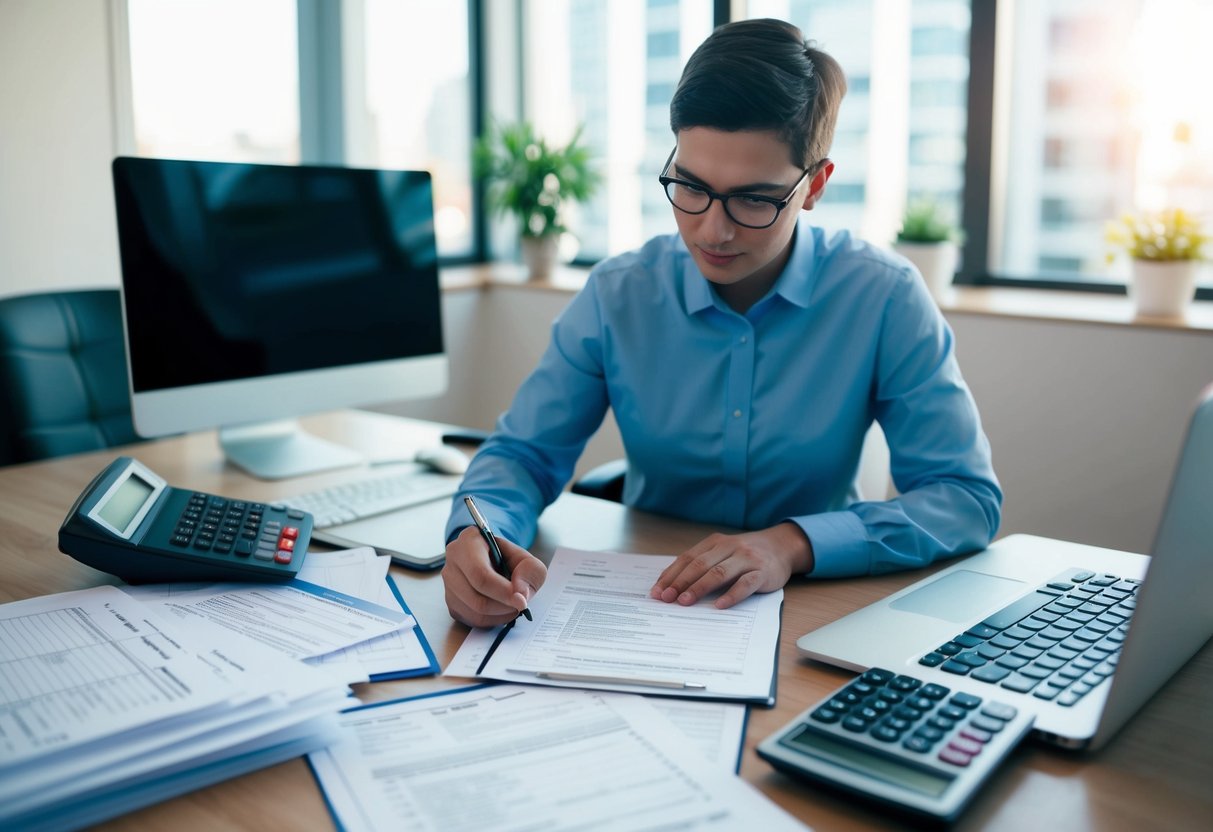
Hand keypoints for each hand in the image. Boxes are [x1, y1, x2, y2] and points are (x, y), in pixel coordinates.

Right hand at [443, 525, 545, 627]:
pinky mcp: (451, 603)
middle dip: (504, 606)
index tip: (522, 600)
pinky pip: (471, 620)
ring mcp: (449, 583)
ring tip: (512, 605)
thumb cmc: (508, 559)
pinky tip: (501, 609)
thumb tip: (519, 592)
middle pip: (476, 597)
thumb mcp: (527, 558)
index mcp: (469, 542)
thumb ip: (530, 571)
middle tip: (520, 604)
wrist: (494, 562)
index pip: (481, 574)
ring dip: (499, 614)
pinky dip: (492, 620)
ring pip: (474, 612)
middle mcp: (453, 561)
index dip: (503, 592)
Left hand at [650, 522, 813, 609]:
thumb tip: (673, 586)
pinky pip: (745, 584)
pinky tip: (719, 605)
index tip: (657, 591)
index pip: (688, 558)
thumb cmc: (746, 554)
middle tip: (666, 598)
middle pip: (700, 565)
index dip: (671, 574)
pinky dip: (731, 594)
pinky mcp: (762, 572)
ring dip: (699, 588)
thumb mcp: (723, 553)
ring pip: (719, 572)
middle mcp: (729, 547)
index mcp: (715, 542)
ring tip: (685, 601)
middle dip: (680, 582)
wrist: (782, 547)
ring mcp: (746, 559)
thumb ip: (703, 565)